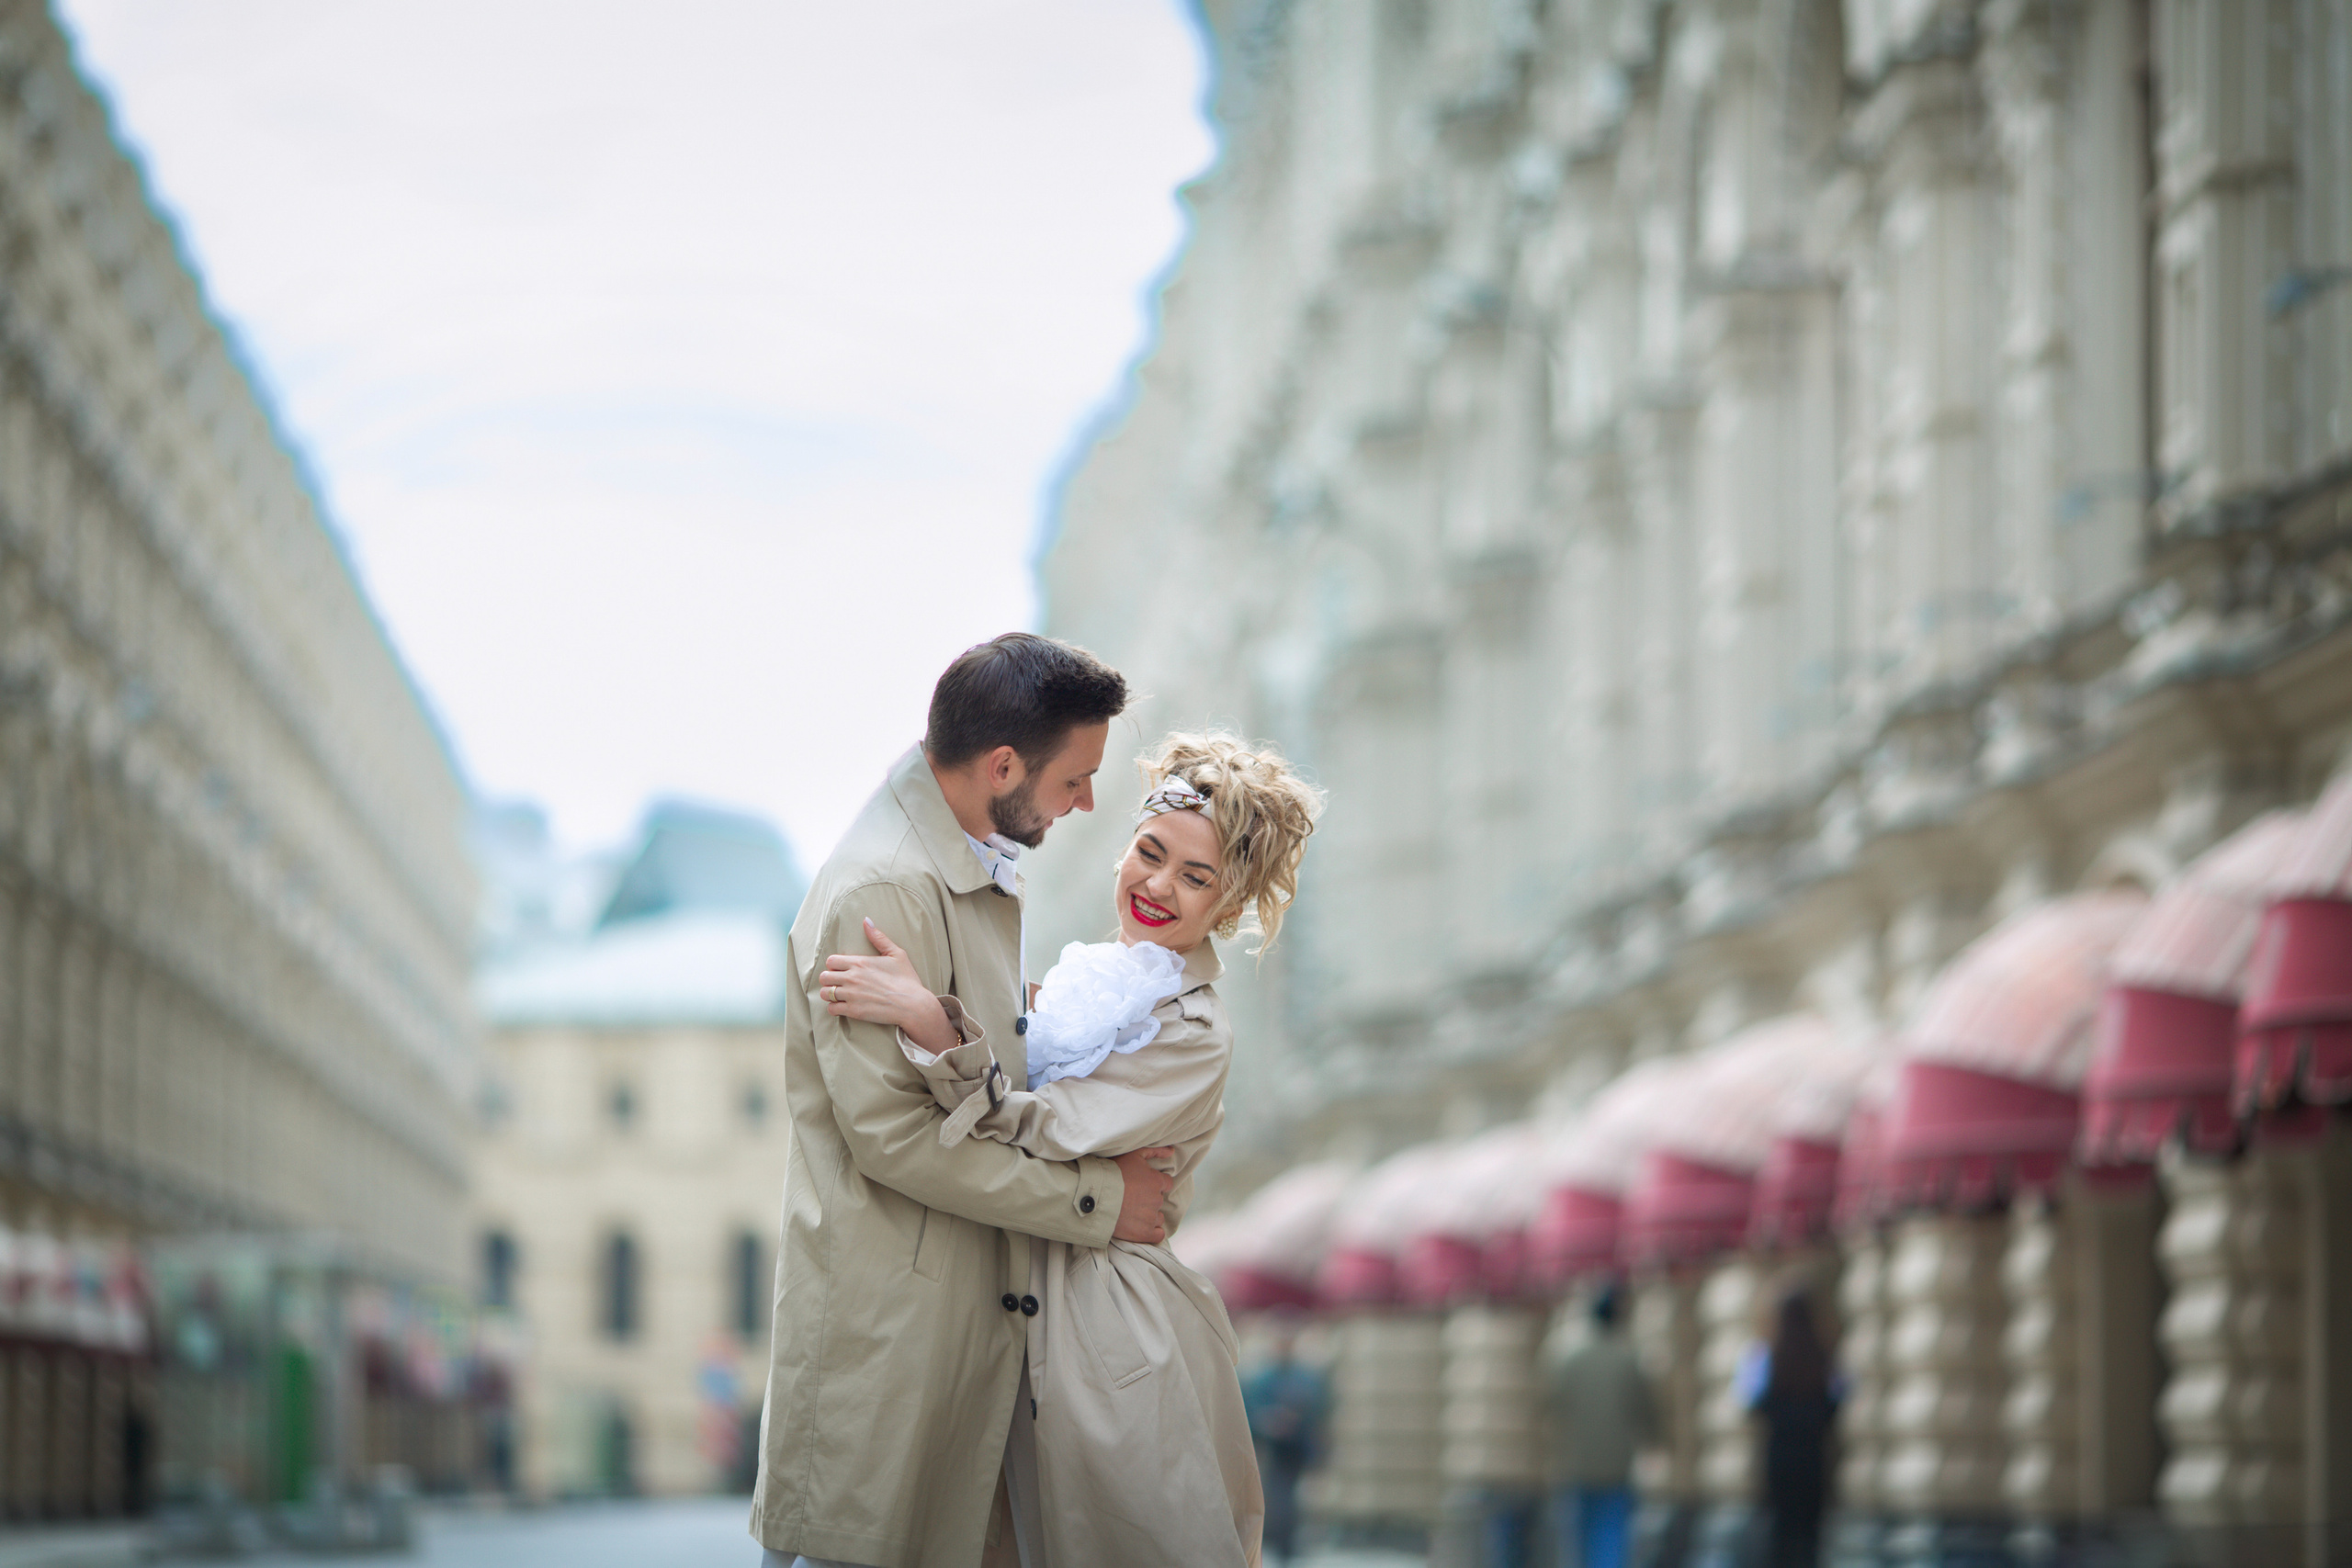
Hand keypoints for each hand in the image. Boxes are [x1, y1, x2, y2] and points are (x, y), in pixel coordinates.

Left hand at [822, 919, 954, 1051]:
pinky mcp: (853, 1011)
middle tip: (838, 983)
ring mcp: (851, 995)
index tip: (842, 970)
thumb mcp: (896, 954)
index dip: (834, 965)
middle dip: (829, 979)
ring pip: (825, 993)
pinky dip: (834, 1008)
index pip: (831, 961)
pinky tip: (843, 1007)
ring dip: (829, 994)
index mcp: (860, 963)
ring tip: (838, 995)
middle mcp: (852, 978)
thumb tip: (866, 920)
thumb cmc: (906, 979)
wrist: (913, 1005)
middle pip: (824, 977)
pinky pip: (832, 1009)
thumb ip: (878, 937)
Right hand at [1111, 1147, 1176, 1243]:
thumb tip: (1171, 1151)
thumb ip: (1155, 1151)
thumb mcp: (1133, 1155)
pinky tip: (1141, 1228)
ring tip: (1132, 1213)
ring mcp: (1151, 1218)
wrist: (1095, 1196)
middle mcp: (1157, 1200)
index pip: (1166, 1184)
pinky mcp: (1144, 1233)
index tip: (1142, 1186)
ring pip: (1158, 1217)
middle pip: (1159, 1200)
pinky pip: (1158, 1235)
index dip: (1154, 1184)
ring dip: (1149, 1216)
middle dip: (1149, 1199)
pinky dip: (1152, 1233)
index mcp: (1157, 1181)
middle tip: (1132, 1198)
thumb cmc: (1113, 1173)